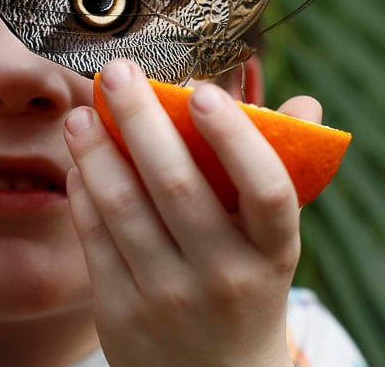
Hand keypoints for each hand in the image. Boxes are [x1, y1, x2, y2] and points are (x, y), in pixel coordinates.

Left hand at [64, 59, 313, 366]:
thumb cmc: (247, 289)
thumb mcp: (272, 245)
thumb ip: (280, 172)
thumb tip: (306, 103)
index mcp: (272, 254)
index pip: (266, 191)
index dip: (235, 138)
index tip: (203, 91)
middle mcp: (222, 277)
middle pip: (176, 186)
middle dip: (140, 120)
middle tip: (116, 72)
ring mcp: (168, 297)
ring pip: (122, 207)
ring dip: (96, 151)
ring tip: (81, 112)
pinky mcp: (120, 312)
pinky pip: (93, 238)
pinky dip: (83, 193)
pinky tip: (78, 162)